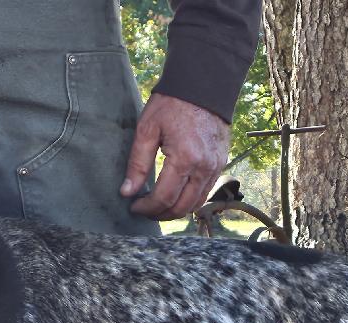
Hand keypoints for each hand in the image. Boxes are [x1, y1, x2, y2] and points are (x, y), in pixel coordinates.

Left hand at [121, 93, 230, 220]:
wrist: (204, 84)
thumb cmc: (172, 103)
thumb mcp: (147, 129)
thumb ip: (137, 164)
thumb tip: (127, 192)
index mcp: (185, 159)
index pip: (164, 198)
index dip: (146, 208)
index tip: (133, 206)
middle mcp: (204, 168)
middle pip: (181, 207)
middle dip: (160, 214)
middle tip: (144, 210)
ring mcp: (215, 167)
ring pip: (195, 205)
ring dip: (175, 211)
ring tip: (158, 206)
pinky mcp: (220, 164)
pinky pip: (205, 193)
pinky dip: (189, 201)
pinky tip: (175, 196)